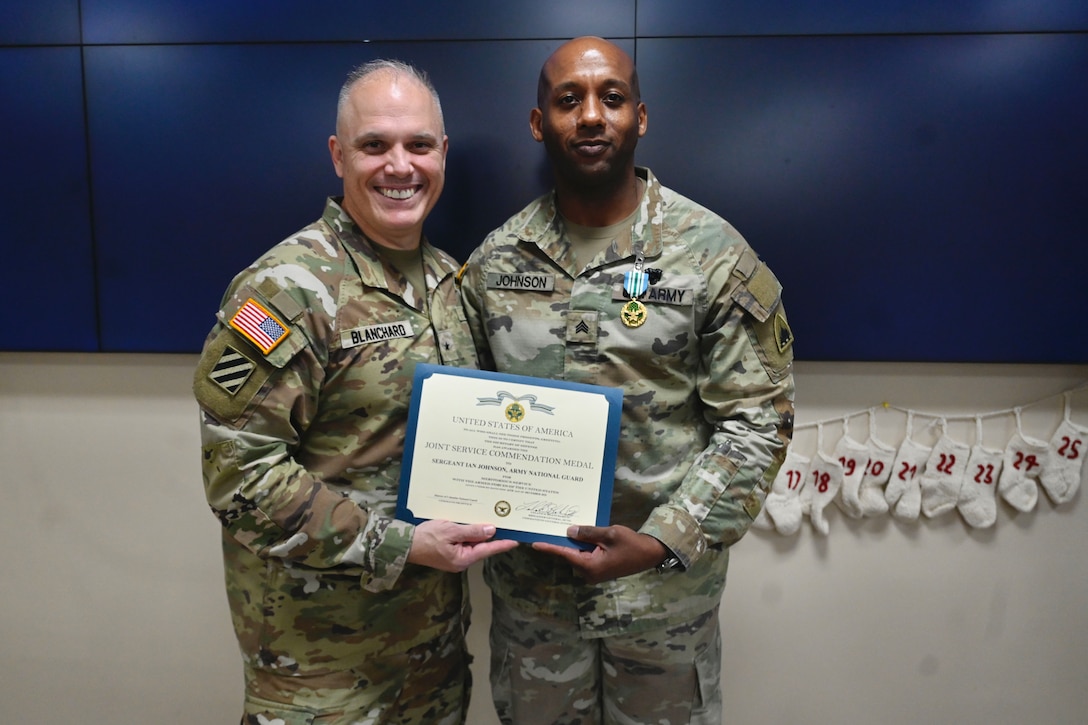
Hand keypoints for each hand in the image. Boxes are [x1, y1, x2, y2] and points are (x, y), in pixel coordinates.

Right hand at [407, 520, 517, 572]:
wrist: (405, 544)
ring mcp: (454, 557)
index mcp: (463, 559)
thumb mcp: (451, 531)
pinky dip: (468, 533)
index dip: (502, 544)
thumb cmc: (426, 537)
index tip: (516, 540)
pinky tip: (471, 523)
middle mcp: (461, 561)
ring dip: (479, 532)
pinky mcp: (449, 551)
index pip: (488, 550)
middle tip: (505, 524)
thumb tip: (491, 530)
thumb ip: (472, 531)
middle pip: (481, 546)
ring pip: (472, 543)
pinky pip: (463, 542)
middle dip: (491, 535)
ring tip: (491, 520)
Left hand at [532, 525, 667, 583]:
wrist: (650, 554)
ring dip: (571, 543)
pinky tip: (576, 534)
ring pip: (577, 554)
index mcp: (590, 566)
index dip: (549, 547)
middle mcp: (589, 573)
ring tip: (559, 528)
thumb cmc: (631, 544)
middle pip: (569, 554)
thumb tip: (569, 531)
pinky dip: (580, 546)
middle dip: (560, 542)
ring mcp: (594, 572)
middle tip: (548, 527)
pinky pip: (584, 556)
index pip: (565, 554)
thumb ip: (588, 532)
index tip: (534, 544)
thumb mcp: (609, 534)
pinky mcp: (598, 569)